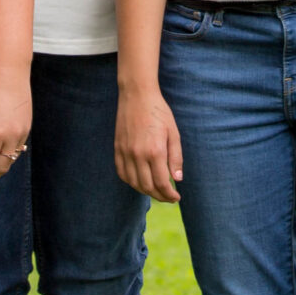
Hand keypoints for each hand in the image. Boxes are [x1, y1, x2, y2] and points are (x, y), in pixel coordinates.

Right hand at [114, 83, 183, 201]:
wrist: (137, 96)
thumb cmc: (159, 112)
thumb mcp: (173, 133)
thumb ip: (176, 157)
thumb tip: (177, 179)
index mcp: (155, 151)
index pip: (161, 183)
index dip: (169, 195)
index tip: (176, 198)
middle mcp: (138, 155)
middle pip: (147, 186)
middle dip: (159, 196)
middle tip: (168, 197)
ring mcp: (125, 153)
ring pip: (133, 183)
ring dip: (145, 191)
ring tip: (156, 191)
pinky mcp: (117, 149)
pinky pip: (122, 173)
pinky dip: (131, 182)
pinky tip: (139, 182)